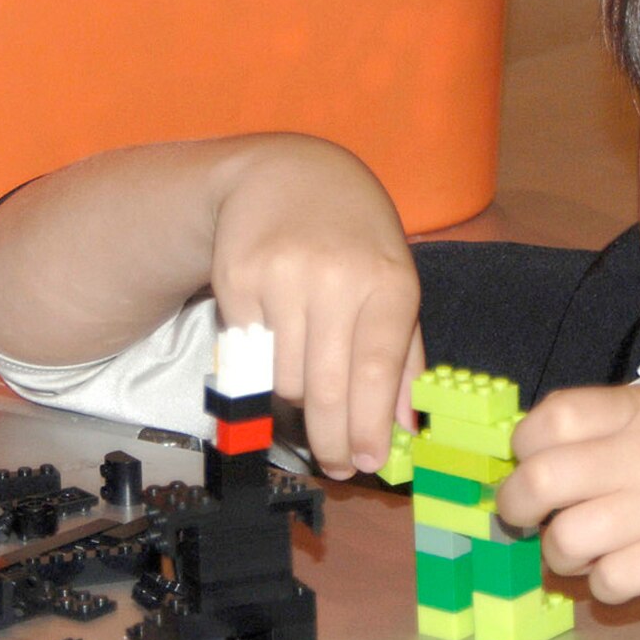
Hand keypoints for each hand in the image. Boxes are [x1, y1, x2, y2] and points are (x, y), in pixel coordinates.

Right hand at [208, 136, 424, 478]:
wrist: (289, 172)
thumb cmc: (356, 238)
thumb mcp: (396, 282)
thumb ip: (404, 357)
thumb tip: (402, 427)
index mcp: (389, 281)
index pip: (376, 370)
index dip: (368, 426)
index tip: (365, 465)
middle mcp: (336, 278)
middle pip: (327, 386)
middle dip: (331, 439)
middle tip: (335, 466)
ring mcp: (282, 277)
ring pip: (283, 378)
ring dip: (296, 405)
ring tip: (309, 400)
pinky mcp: (235, 279)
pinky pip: (249, 356)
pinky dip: (262, 370)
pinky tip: (277, 352)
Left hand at [494, 371, 639, 602]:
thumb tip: (601, 444)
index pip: (544, 421)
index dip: (526, 447)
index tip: (536, 463)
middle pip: (534, 485)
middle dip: (515, 509)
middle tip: (525, 521)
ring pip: (564, 541)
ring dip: (563, 554)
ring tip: (586, 554)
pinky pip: (613, 581)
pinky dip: (607, 586)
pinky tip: (627, 576)